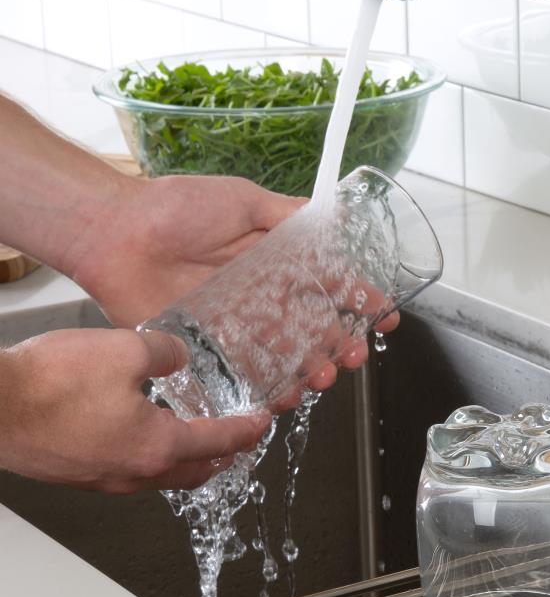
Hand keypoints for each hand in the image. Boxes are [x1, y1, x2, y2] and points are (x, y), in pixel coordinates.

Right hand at [0, 328, 269, 493]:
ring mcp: (104, 479)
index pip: (219, 442)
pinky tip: (143, 435)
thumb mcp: (125, 350)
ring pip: (162, 477)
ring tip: (196, 441)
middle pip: (195, 473)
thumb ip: (165, 353)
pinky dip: (152, 459)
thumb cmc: (49, 385)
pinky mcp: (77, 474)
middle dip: (223, 457)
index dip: (246, 431)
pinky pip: (129, 473)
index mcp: (158, 447)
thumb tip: (178, 357)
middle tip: (237, 441)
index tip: (262, 423)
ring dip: (187, 461)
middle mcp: (135, 473)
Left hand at [71, 173, 399, 394]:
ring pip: (287, 353)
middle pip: (315, 326)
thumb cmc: (174, 208)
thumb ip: (288, 214)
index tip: (386, 315)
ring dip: (311, 369)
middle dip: (341, 344)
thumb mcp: (242, 200)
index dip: (360, 299)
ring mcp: (240, 321)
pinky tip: (287, 396)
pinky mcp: (212, 343)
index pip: (329, 282)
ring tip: (323, 379)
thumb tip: (334, 214)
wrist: (115, 233)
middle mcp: (264, 293)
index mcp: (277, 259)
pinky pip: (248, 370)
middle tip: (354, 357)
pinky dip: (269, 386)